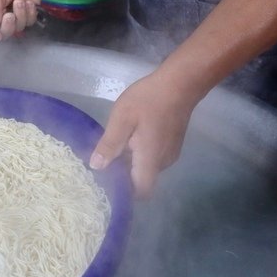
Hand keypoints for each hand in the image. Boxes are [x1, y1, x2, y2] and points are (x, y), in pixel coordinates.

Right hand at [0, 0, 40, 39]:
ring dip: (21, 15)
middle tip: (10, 15)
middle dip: (8, 26)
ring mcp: (16, 18)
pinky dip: (30, 12)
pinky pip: (30, 22)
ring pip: (18, 28)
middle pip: (3, 34)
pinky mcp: (28, 15)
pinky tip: (28, 2)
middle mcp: (1, 18)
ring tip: (20, 0)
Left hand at [88, 71, 200, 198]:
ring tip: (111, 150)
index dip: (125, 193)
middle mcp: (163, 162)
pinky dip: (139, 154)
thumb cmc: (149, 99)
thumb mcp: (122, 119)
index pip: (141, 191)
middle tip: (101, 165)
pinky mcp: (172, 144)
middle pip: (142, 180)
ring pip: (147, 168)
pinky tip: (127, 139)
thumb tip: (96, 167)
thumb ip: (109, 144)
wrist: (180, 83)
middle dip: (123, 176)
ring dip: (130, 163)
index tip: (106, 184)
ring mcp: (170, 153)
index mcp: (150, 159)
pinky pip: (153, 157)